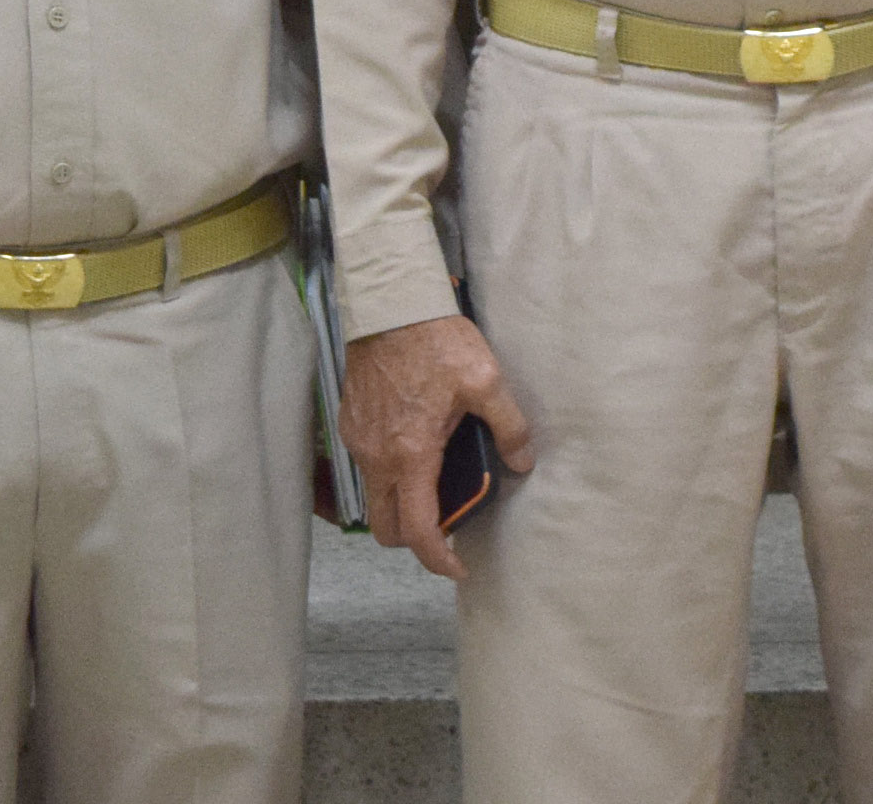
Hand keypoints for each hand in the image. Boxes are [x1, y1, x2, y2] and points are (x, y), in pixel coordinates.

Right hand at [343, 314, 536, 583]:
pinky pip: (367, 468)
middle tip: (446, 527)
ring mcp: (359, 443)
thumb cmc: (436, 341)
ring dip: (400, 507)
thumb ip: (509, 426)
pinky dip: (389, 477)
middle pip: (386, 527)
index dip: (438, 559)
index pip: (418, 530)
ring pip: (374, 498)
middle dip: (415, 540)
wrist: (390, 305)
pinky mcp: (351, 425)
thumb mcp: (486, 380)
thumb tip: (522, 462)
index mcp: (411, 455)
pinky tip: (415, 452)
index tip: (458, 567)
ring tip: (435, 486)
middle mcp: (376, 458)